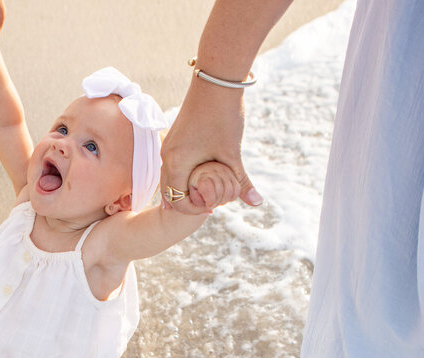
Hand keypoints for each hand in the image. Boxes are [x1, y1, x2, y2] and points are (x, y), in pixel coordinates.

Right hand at [160, 81, 261, 214]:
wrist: (216, 82)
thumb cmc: (224, 117)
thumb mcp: (233, 154)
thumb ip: (241, 182)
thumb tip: (257, 203)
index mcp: (176, 163)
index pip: (177, 200)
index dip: (194, 209)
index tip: (213, 209)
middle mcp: (166, 156)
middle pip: (169, 192)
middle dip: (188, 202)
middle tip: (209, 207)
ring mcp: (168, 146)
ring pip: (170, 178)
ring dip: (185, 188)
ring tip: (206, 194)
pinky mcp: (173, 139)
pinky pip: (172, 166)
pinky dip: (184, 176)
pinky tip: (201, 178)